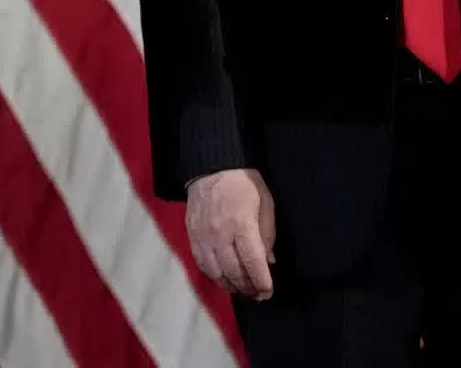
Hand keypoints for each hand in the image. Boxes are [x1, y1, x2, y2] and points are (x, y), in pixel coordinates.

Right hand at [185, 167, 276, 299]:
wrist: (211, 166)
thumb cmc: (244, 184)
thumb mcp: (266, 204)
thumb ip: (267, 235)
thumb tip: (268, 262)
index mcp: (241, 225)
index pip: (253, 263)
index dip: (262, 282)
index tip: (268, 292)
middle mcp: (220, 234)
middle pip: (234, 272)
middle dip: (248, 288)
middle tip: (257, 295)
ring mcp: (203, 236)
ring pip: (216, 272)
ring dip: (230, 286)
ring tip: (242, 290)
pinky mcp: (192, 234)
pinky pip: (201, 263)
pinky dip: (213, 275)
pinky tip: (223, 278)